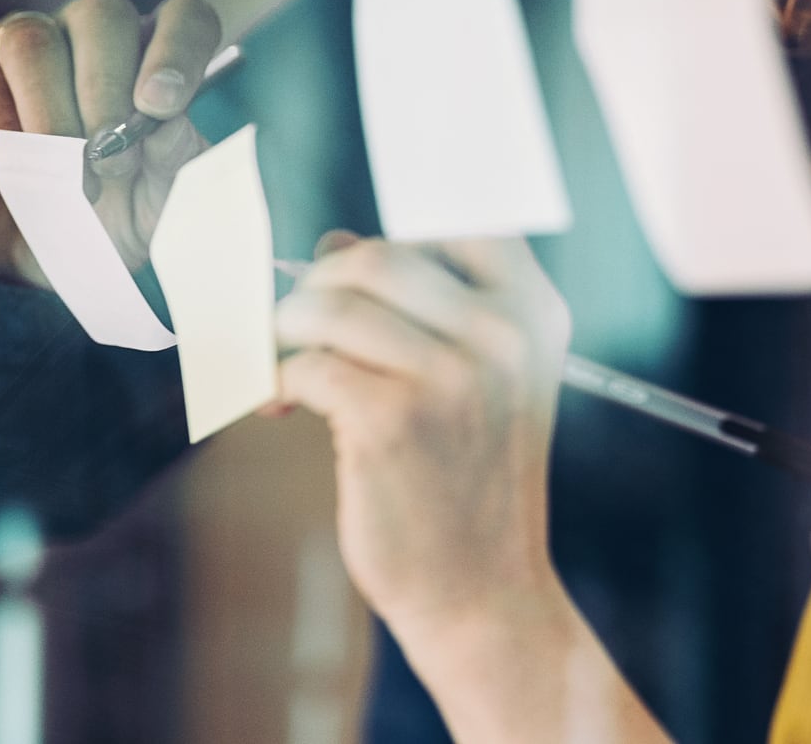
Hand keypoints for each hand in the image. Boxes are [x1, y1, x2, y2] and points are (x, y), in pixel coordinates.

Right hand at [0, 0, 221, 279]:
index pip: (183, 17)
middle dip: (108, 90)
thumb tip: (168, 128)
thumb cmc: (113, 220)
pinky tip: (20, 176)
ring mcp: (21, 49)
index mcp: (154, 57)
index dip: (179, 49)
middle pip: (102, 15)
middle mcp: (89, 38)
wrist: (35, 266)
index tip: (163, 107)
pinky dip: (3, 137)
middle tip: (112, 160)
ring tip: (69, 175)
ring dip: (53, 110)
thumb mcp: (159, 203)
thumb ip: (176, 163)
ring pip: (33, 40)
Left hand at [273, 235, 573, 644]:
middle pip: (379, 255)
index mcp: (535, 314)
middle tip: (299, 324)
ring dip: (287, 330)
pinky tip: (280, 409)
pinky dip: (276, 383)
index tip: (354, 265)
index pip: (462, 222)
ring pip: (332, 306)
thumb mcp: (482, 381)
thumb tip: (332, 245)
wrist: (482, 588)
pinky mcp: (394, 421)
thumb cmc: (467, 477)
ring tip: (283, 365)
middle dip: (320, 284)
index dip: (397, 230)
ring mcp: (453, 376)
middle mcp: (504, 334)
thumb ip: (424, 309)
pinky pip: (307, 366)